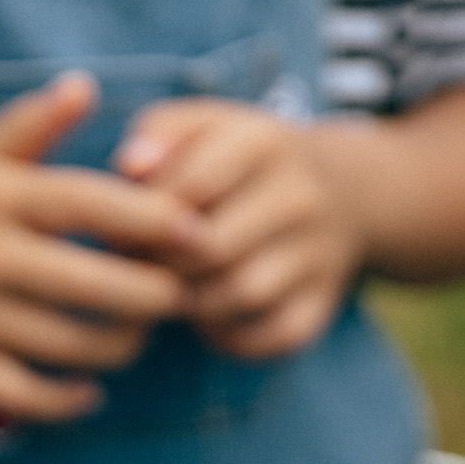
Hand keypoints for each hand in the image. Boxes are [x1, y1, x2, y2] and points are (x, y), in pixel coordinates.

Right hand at [0, 72, 200, 422]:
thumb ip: (33, 122)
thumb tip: (86, 85)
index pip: (85, 202)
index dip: (148, 217)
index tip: (195, 228)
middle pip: (86, 283)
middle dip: (149, 294)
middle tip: (181, 293)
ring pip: (64, 344)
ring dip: (119, 346)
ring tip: (140, 332)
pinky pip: (21, 394)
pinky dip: (63, 399)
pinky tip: (91, 389)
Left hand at [114, 100, 362, 360]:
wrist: (337, 189)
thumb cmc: (238, 162)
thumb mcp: (202, 126)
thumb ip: (159, 134)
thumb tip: (131, 165)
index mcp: (264, 141)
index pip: (191, 186)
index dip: (144, 216)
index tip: (126, 226)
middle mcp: (300, 194)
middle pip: (212, 247)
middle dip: (164, 263)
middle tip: (142, 267)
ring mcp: (319, 250)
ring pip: (241, 293)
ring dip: (194, 301)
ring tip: (174, 288)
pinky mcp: (322, 300)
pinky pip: (271, 335)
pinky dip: (231, 336)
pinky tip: (209, 317)